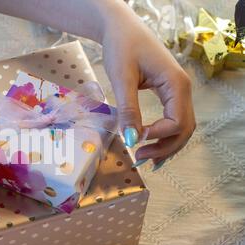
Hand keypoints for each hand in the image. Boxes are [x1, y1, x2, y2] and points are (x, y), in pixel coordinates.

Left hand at [101, 5, 195, 169]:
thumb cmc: (121, 46)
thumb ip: (128, 110)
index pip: (177, 122)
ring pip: (182, 126)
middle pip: (185, 129)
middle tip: (140, 157)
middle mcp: (183, 89)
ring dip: (166, 144)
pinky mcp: (168, 92)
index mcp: (176, 84)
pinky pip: (173, 118)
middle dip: (165, 147)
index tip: (133, 142)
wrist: (120, 27)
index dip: (157, 137)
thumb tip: (131, 140)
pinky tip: (150, 143)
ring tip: (145, 156)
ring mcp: (177, 91)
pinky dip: (164, 134)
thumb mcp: (122, 78)